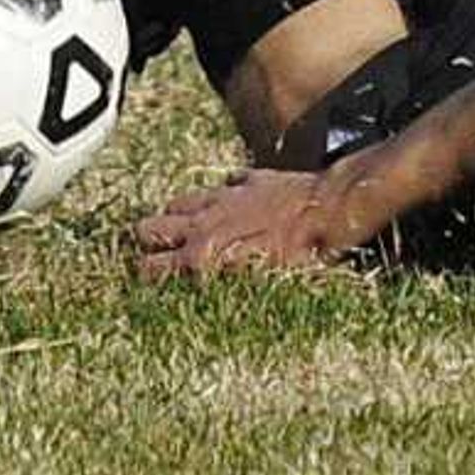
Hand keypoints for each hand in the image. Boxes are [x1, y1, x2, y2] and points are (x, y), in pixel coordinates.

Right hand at [132, 167, 356, 280]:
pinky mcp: (247, 181)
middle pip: (149, 228)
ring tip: (186, 233)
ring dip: (178, 219)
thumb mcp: (261, 286)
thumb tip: (200, 293)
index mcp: (205, 255)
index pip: (150, 266)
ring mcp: (223, 197)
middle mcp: (205, 224)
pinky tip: (236, 208)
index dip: (143, 276)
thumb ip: (224, 287)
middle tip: (157, 256)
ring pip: (177, 204)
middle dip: (147, 243)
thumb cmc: (301, 257)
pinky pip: (224, 185)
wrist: (330, 210)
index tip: (144, 284)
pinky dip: (224, 197)